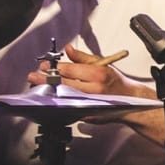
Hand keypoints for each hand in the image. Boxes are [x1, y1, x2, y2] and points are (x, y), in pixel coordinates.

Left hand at [26, 46, 141, 98]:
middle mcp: (94, 90)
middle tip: (34, 76)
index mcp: (97, 74)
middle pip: (64, 84)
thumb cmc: (115, 81)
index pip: (70, 70)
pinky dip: (59, 102)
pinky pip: (70, 108)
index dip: (54, 68)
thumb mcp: (101, 64)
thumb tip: (67, 49)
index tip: (43, 66)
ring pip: (64, 97)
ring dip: (49, 92)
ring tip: (38, 86)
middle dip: (46, 80)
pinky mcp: (89, 115)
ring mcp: (92, 104)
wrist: (131, 101)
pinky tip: (50, 98)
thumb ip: (82, 57)